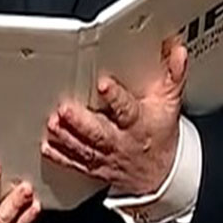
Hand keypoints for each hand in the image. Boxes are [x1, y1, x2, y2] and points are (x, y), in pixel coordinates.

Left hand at [42, 36, 187, 196]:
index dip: (116, 97)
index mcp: (139, 123)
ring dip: (67, 137)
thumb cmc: (160, 133)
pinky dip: (60, 156)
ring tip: (52, 124)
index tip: (103, 84)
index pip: (128, 109)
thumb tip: (175, 49)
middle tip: (65, 108)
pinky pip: (76, 163)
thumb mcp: (170, 103)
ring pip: (85, 148)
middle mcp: (121, 140)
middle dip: (82, 122)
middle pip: (101, 133)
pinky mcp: (94, 166)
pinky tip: (47, 146)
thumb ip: (172, 74)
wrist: (160, 174)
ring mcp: (106, 155)